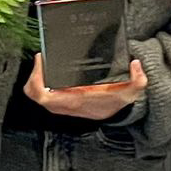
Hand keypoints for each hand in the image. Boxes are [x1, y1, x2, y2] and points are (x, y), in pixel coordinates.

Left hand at [23, 55, 146, 120]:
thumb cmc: (115, 100)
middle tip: (41, 58)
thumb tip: (136, 65)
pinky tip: (47, 70)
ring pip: (35, 94)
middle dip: (32, 76)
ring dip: (34, 79)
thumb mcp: (130, 91)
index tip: (41, 61)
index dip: (37, 80)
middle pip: (34, 94)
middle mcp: (63, 104)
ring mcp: (59, 103)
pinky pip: (41, 93)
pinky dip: (39, 83)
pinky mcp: (59, 100)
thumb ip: (138, 79)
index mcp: (75, 100)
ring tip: (42, 63)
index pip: (45, 96)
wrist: (114, 111)